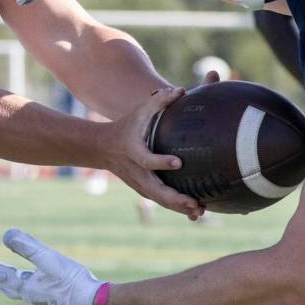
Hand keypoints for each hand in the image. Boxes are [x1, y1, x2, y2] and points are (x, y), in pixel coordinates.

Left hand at [0, 229, 116, 304]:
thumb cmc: (71, 282)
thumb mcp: (48, 259)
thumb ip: (27, 247)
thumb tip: (5, 235)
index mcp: (26, 286)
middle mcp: (30, 296)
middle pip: (6, 285)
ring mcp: (42, 301)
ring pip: (19, 291)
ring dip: (7, 284)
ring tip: (0, 282)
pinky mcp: (54, 303)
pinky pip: (32, 294)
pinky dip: (24, 288)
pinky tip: (32, 287)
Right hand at [106, 87, 203, 220]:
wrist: (104, 147)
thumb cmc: (127, 125)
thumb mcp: (139, 111)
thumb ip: (159, 101)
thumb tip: (181, 90)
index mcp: (134, 152)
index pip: (147, 160)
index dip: (161, 162)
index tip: (179, 162)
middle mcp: (137, 172)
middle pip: (156, 190)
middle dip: (175, 198)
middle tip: (195, 202)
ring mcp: (140, 184)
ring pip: (161, 200)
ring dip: (179, 207)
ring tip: (200, 211)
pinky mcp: (145, 190)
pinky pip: (162, 202)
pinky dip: (177, 208)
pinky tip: (195, 214)